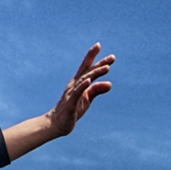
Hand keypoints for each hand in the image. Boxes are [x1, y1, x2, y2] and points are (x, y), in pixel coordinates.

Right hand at [3, 44, 114, 161]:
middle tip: (113, 57)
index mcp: (78, 82)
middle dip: (100, 63)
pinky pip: (77, 93)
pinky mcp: (70, 103)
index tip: (99, 45)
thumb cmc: (73, 110)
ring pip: (85, 80)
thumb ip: (97, 90)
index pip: (87, 67)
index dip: (93, 56)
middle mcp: (74, 84)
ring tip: (107, 68)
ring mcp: (72, 93)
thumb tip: (110, 84)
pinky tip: (88, 81)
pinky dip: (82, 86)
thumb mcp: (87, 99)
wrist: (57, 124)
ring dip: (95, 73)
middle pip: (88, 71)